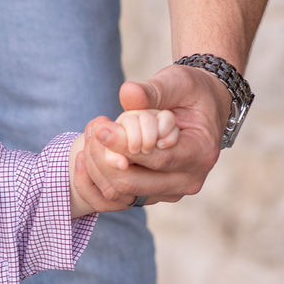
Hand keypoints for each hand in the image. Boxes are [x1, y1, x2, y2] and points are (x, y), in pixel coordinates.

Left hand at [81, 63, 227, 206]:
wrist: (200, 110)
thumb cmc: (190, 92)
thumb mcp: (178, 82)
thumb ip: (154, 90)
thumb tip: (127, 93)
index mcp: (200, 154)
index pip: (156, 159)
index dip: (124, 146)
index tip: (100, 129)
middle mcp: (187, 181)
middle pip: (132, 183)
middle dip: (104, 158)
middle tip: (93, 130)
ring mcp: (168, 193)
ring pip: (119, 193)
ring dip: (96, 168)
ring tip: (90, 137)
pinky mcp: (150, 197)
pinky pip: (112, 201)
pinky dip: (92, 183)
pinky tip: (83, 158)